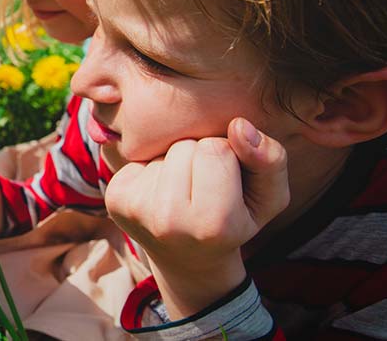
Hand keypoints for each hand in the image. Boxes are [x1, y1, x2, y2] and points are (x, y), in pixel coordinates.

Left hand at [103, 118, 288, 318]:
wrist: (188, 260)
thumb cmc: (234, 222)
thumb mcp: (268, 198)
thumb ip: (270, 160)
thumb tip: (239, 126)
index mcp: (212, 224)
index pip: (217, 148)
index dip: (228, 158)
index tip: (228, 186)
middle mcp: (168, 220)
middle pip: (186, 146)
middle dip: (200, 157)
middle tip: (203, 189)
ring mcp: (135, 210)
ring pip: (163, 148)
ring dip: (176, 161)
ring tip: (183, 191)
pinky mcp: (115, 197)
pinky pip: (140, 154)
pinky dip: (153, 167)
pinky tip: (160, 192)